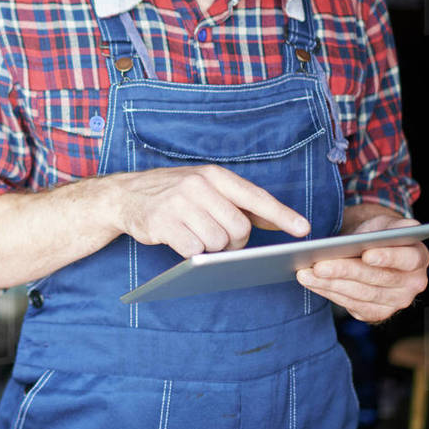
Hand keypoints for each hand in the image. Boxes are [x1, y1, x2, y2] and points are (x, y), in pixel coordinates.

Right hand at [111, 164, 310, 257]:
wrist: (124, 195)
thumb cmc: (172, 194)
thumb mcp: (206, 188)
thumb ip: (240, 203)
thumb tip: (279, 220)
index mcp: (213, 175)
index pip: (254, 196)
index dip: (281, 214)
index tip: (303, 229)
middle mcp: (197, 185)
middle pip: (239, 228)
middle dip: (235, 242)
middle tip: (221, 239)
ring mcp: (179, 204)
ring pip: (217, 242)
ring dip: (211, 249)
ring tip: (196, 236)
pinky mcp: (163, 223)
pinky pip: (194, 251)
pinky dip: (192, 254)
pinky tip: (181, 241)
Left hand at [295, 212, 428, 322]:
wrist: (368, 250)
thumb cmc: (375, 234)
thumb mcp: (383, 224)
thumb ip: (388, 228)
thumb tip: (389, 233)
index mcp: (419, 257)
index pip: (408, 259)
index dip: (387, 257)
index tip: (366, 254)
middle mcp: (413, 283)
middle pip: (377, 278)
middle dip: (345, 271)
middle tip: (318, 265)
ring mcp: (396, 301)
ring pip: (362, 294)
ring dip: (330, 284)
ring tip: (306, 273)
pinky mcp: (378, 312)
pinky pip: (352, 306)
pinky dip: (329, 293)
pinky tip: (312, 283)